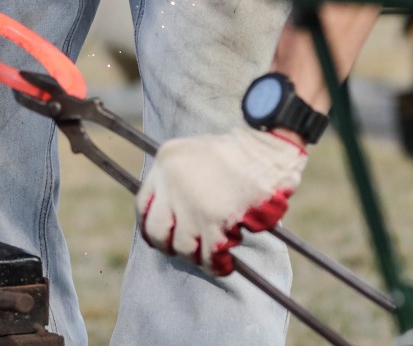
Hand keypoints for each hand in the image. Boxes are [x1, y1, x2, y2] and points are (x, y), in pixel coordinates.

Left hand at [136, 126, 306, 275]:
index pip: (144, 203)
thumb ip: (179, 177)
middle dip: (169, 246)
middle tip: (184, 249)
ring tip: (211, 255)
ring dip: (197, 256)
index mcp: (166, 161)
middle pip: (157, 230)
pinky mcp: (216, 222)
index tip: (157, 236)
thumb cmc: (239, 150)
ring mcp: (193, 204)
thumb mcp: (196, 150)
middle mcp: (173, 183)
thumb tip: (173, 212)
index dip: (149, 225)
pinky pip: (210, 255)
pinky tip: (224, 263)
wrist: (269, 148)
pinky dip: (216, 264)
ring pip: (183, 247)